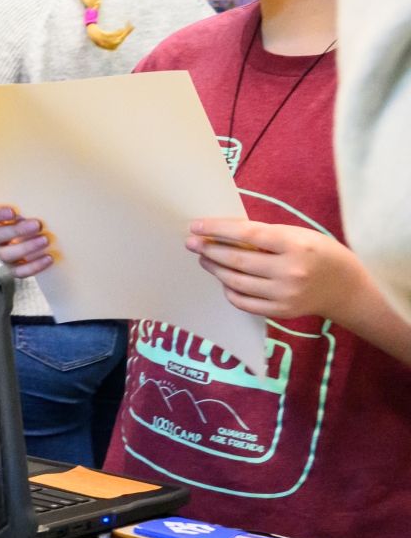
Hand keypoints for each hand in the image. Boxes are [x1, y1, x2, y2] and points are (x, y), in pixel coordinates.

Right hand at [0, 203, 54, 277]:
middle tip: (38, 224)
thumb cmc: (35, 218)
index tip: (13, 211)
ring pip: (6, 254)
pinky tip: (48, 258)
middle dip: (17, 231)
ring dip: (26, 247)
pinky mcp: (14, 268)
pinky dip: (33, 266)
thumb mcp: (31, 208)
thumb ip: (31, 204)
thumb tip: (44, 198)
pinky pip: (19, 271)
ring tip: (45, 240)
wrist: (43, 238)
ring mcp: (4, 253)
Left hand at [187, 219, 370, 324]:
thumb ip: (264, 235)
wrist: (345, 287)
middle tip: (191, 243)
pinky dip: (229, 290)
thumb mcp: (297, 235)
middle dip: (209, 250)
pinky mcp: (281, 311)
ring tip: (204, 259)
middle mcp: (290, 272)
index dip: (217, 229)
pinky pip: (243, 302)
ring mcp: (285, 294)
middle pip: (237, 261)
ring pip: (236, 282)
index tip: (196, 225)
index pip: (247, 235)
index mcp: (295, 246)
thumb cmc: (318, 253)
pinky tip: (224, 280)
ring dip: (214, 269)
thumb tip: (222, 232)